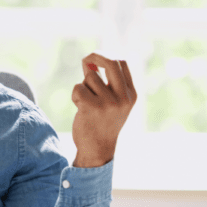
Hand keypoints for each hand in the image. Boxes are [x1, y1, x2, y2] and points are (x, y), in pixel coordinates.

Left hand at [71, 53, 136, 167]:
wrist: (97, 149)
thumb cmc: (102, 123)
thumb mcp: (113, 103)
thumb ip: (106, 83)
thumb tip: (90, 61)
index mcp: (131, 94)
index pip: (122, 63)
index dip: (107, 57)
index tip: (96, 58)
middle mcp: (122, 97)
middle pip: (110, 62)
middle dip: (95, 57)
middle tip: (86, 60)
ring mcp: (108, 102)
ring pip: (90, 78)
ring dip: (84, 87)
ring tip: (87, 103)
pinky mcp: (92, 107)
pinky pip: (78, 88)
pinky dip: (75, 96)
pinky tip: (80, 109)